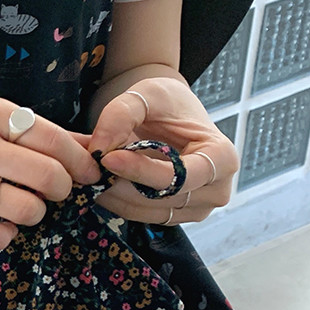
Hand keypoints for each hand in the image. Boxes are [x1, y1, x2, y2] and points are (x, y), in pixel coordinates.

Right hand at [0, 95, 102, 249]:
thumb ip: (42, 134)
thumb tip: (95, 146)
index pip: (53, 140)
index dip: (80, 162)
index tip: (87, 175)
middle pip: (47, 176)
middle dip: (61, 189)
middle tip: (53, 192)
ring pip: (26, 210)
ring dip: (35, 213)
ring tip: (23, 205)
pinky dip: (6, 236)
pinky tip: (0, 225)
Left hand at [86, 76, 236, 223]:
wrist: (168, 115)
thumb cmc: (166, 102)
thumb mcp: (146, 94)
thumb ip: (122, 114)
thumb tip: (100, 147)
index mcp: (222, 158)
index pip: (180, 176)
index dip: (141, 171)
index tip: (107, 159)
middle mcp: (216, 189)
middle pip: (162, 198)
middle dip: (120, 184)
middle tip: (87, 168)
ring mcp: (197, 208)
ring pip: (146, 211)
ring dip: (113, 194)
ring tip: (89, 171)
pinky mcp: (174, 215)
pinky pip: (139, 215)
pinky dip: (115, 200)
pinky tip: (99, 181)